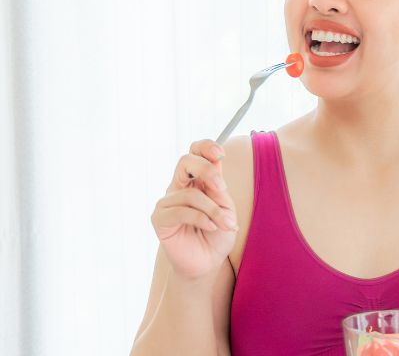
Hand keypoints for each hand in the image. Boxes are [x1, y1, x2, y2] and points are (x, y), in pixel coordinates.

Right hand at [150, 139, 237, 281]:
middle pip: (185, 161)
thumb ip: (218, 187)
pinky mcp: (160, 219)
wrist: (209, 262)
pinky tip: (211, 228)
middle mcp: (179, 187)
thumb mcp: (225, 208)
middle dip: (206, 170)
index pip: (194, 153)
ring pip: (191, 194)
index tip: (220, 154)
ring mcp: (167, 202)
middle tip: (222, 188)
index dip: (205, 147)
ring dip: (214, 210)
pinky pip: (181, 211)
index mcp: (197, 181)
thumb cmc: (218, 234)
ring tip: (226, 225)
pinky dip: (202, 218)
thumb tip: (216, 160)